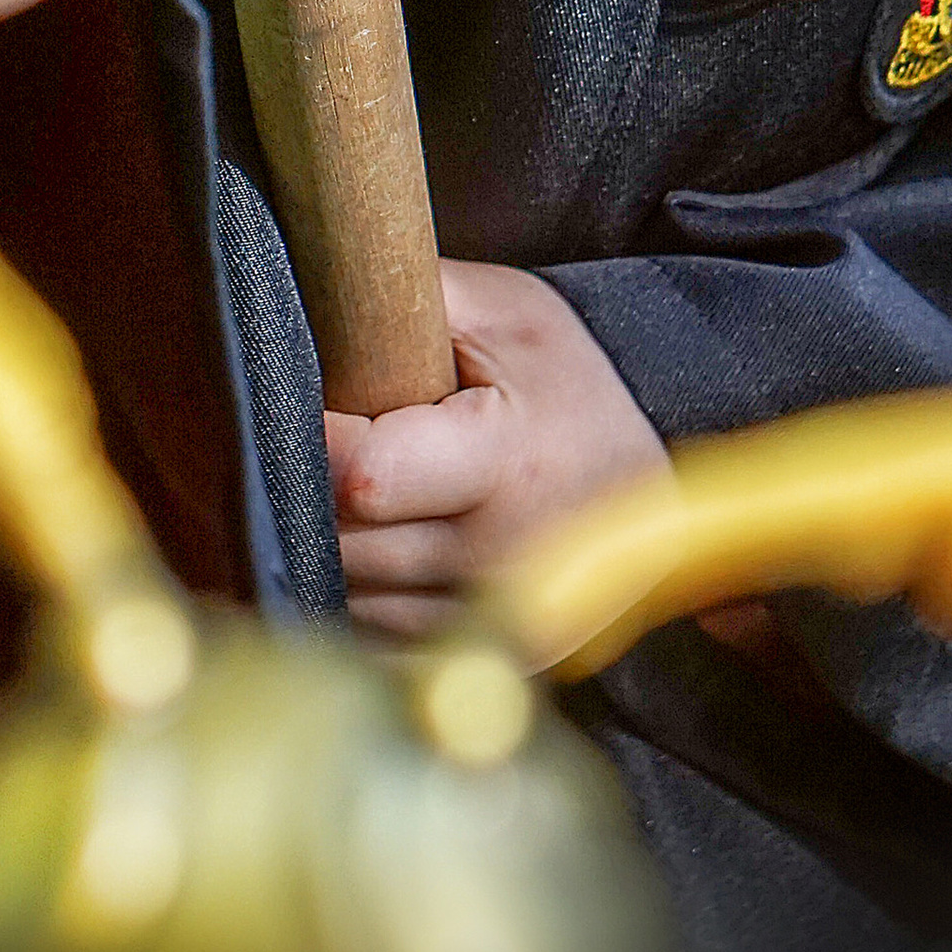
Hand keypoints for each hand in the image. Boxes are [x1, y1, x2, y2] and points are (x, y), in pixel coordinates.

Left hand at [324, 259, 667, 637]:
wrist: (649, 485)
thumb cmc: (564, 382)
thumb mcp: (504, 311)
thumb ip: (415, 295)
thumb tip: (326, 284)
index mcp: (504, 464)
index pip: (360, 473)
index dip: (313, 435)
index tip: (302, 404)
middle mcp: (500, 560)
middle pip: (344, 542)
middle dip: (312, 490)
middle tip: (322, 441)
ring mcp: (497, 627)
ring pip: (350, 600)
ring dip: (329, 549)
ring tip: (354, 490)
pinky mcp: (489, 667)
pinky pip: (378, 649)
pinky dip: (358, 604)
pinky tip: (376, 552)